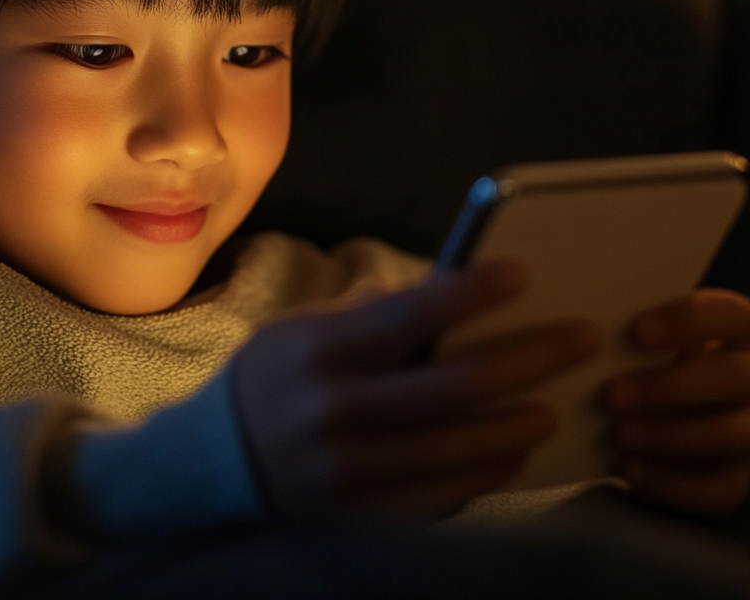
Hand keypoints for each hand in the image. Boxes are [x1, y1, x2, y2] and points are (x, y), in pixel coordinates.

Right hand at [231, 261, 600, 520]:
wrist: (211, 465)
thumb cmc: (270, 379)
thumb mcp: (300, 329)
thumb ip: (367, 314)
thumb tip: (447, 292)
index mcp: (317, 350)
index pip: (409, 313)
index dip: (472, 291)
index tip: (522, 274)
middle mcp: (333, 410)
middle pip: (456, 383)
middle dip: (531, 355)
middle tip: (580, 337)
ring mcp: (347, 471)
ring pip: (460, 446)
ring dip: (520, 421)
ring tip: (555, 401)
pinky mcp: (359, 517)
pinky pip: (443, 495)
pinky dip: (488, 471)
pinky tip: (514, 449)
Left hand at [605, 288, 749, 514]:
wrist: (671, 406)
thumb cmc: (648, 353)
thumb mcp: (651, 333)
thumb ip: (632, 326)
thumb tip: (584, 325)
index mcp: (740, 328)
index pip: (727, 315)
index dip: (685, 322)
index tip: (634, 331)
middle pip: (731, 377)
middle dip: (669, 387)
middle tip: (610, 394)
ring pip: (729, 435)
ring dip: (668, 435)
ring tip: (616, 434)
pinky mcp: (739, 478)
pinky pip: (718, 489)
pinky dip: (671, 482)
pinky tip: (628, 469)